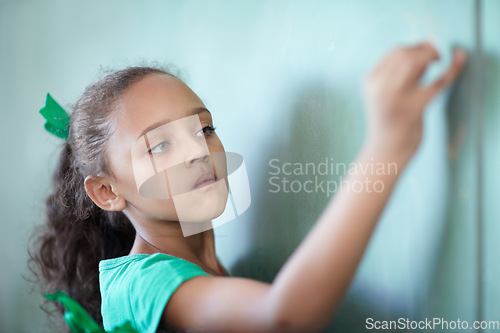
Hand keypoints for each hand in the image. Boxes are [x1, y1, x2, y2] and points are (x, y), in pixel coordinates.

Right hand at [362, 41, 466, 165]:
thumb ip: (402, 73)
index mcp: (371, 82)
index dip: (414, 46)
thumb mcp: (387, 93)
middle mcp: (380, 88)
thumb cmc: (390, 121)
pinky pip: (438, 82)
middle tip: (436, 57)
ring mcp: (396, 99)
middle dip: (424, 50)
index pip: (394, 52)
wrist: (386, 151)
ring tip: (440, 62)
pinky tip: (460, 59)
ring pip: (415, 61)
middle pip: (404, 53)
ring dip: (432, 56)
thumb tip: (428, 46)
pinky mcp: (415, 109)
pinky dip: (453, 69)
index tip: (426, 50)